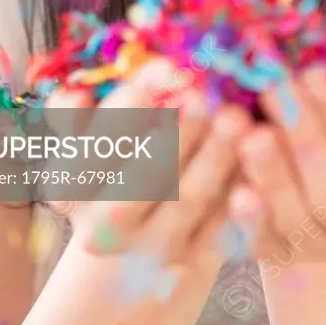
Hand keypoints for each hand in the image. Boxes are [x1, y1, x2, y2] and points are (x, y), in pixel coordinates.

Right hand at [46, 60, 252, 279]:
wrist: (153, 220)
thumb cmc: (133, 144)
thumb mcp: (113, 119)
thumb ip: (126, 92)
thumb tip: (159, 64)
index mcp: (70, 187)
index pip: (87, 151)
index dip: (126, 108)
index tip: (165, 67)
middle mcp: (101, 227)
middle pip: (134, 185)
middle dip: (172, 135)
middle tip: (204, 94)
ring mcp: (147, 249)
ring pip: (184, 203)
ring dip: (212, 158)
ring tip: (235, 116)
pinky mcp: (193, 259)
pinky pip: (221, 226)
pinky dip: (239, 194)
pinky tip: (255, 160)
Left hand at [227, 66, 325, 263]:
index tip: (314, 75)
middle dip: (304, 140)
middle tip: (273, 92)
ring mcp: (325, 249)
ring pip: (298, 222)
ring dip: (273, 176)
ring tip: (249, 135)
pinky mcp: (282, 255)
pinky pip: (263, 242)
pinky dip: (250, 217)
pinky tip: (236, 188)